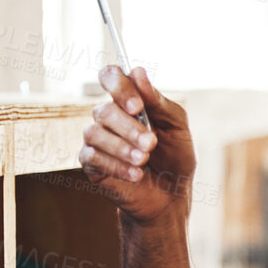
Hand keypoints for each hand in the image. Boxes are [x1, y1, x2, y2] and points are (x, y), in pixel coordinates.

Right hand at [80, 65, 198, 225]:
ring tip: (144, 160)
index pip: (110, 77)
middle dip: (129, 128)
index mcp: (128, 101)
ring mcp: (97, 139)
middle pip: (104, 110)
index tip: (136, 106)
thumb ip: (158, 101)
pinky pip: (92, 157)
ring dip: (122, 147)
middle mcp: (108, 116)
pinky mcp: (91, 164)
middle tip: (151, 143)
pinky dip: (116, 166)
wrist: (170, 195)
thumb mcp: (177, 126)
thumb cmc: (174, 156)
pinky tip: (136, 174)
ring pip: (94, 133)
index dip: (118, 86)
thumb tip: (137, 72)